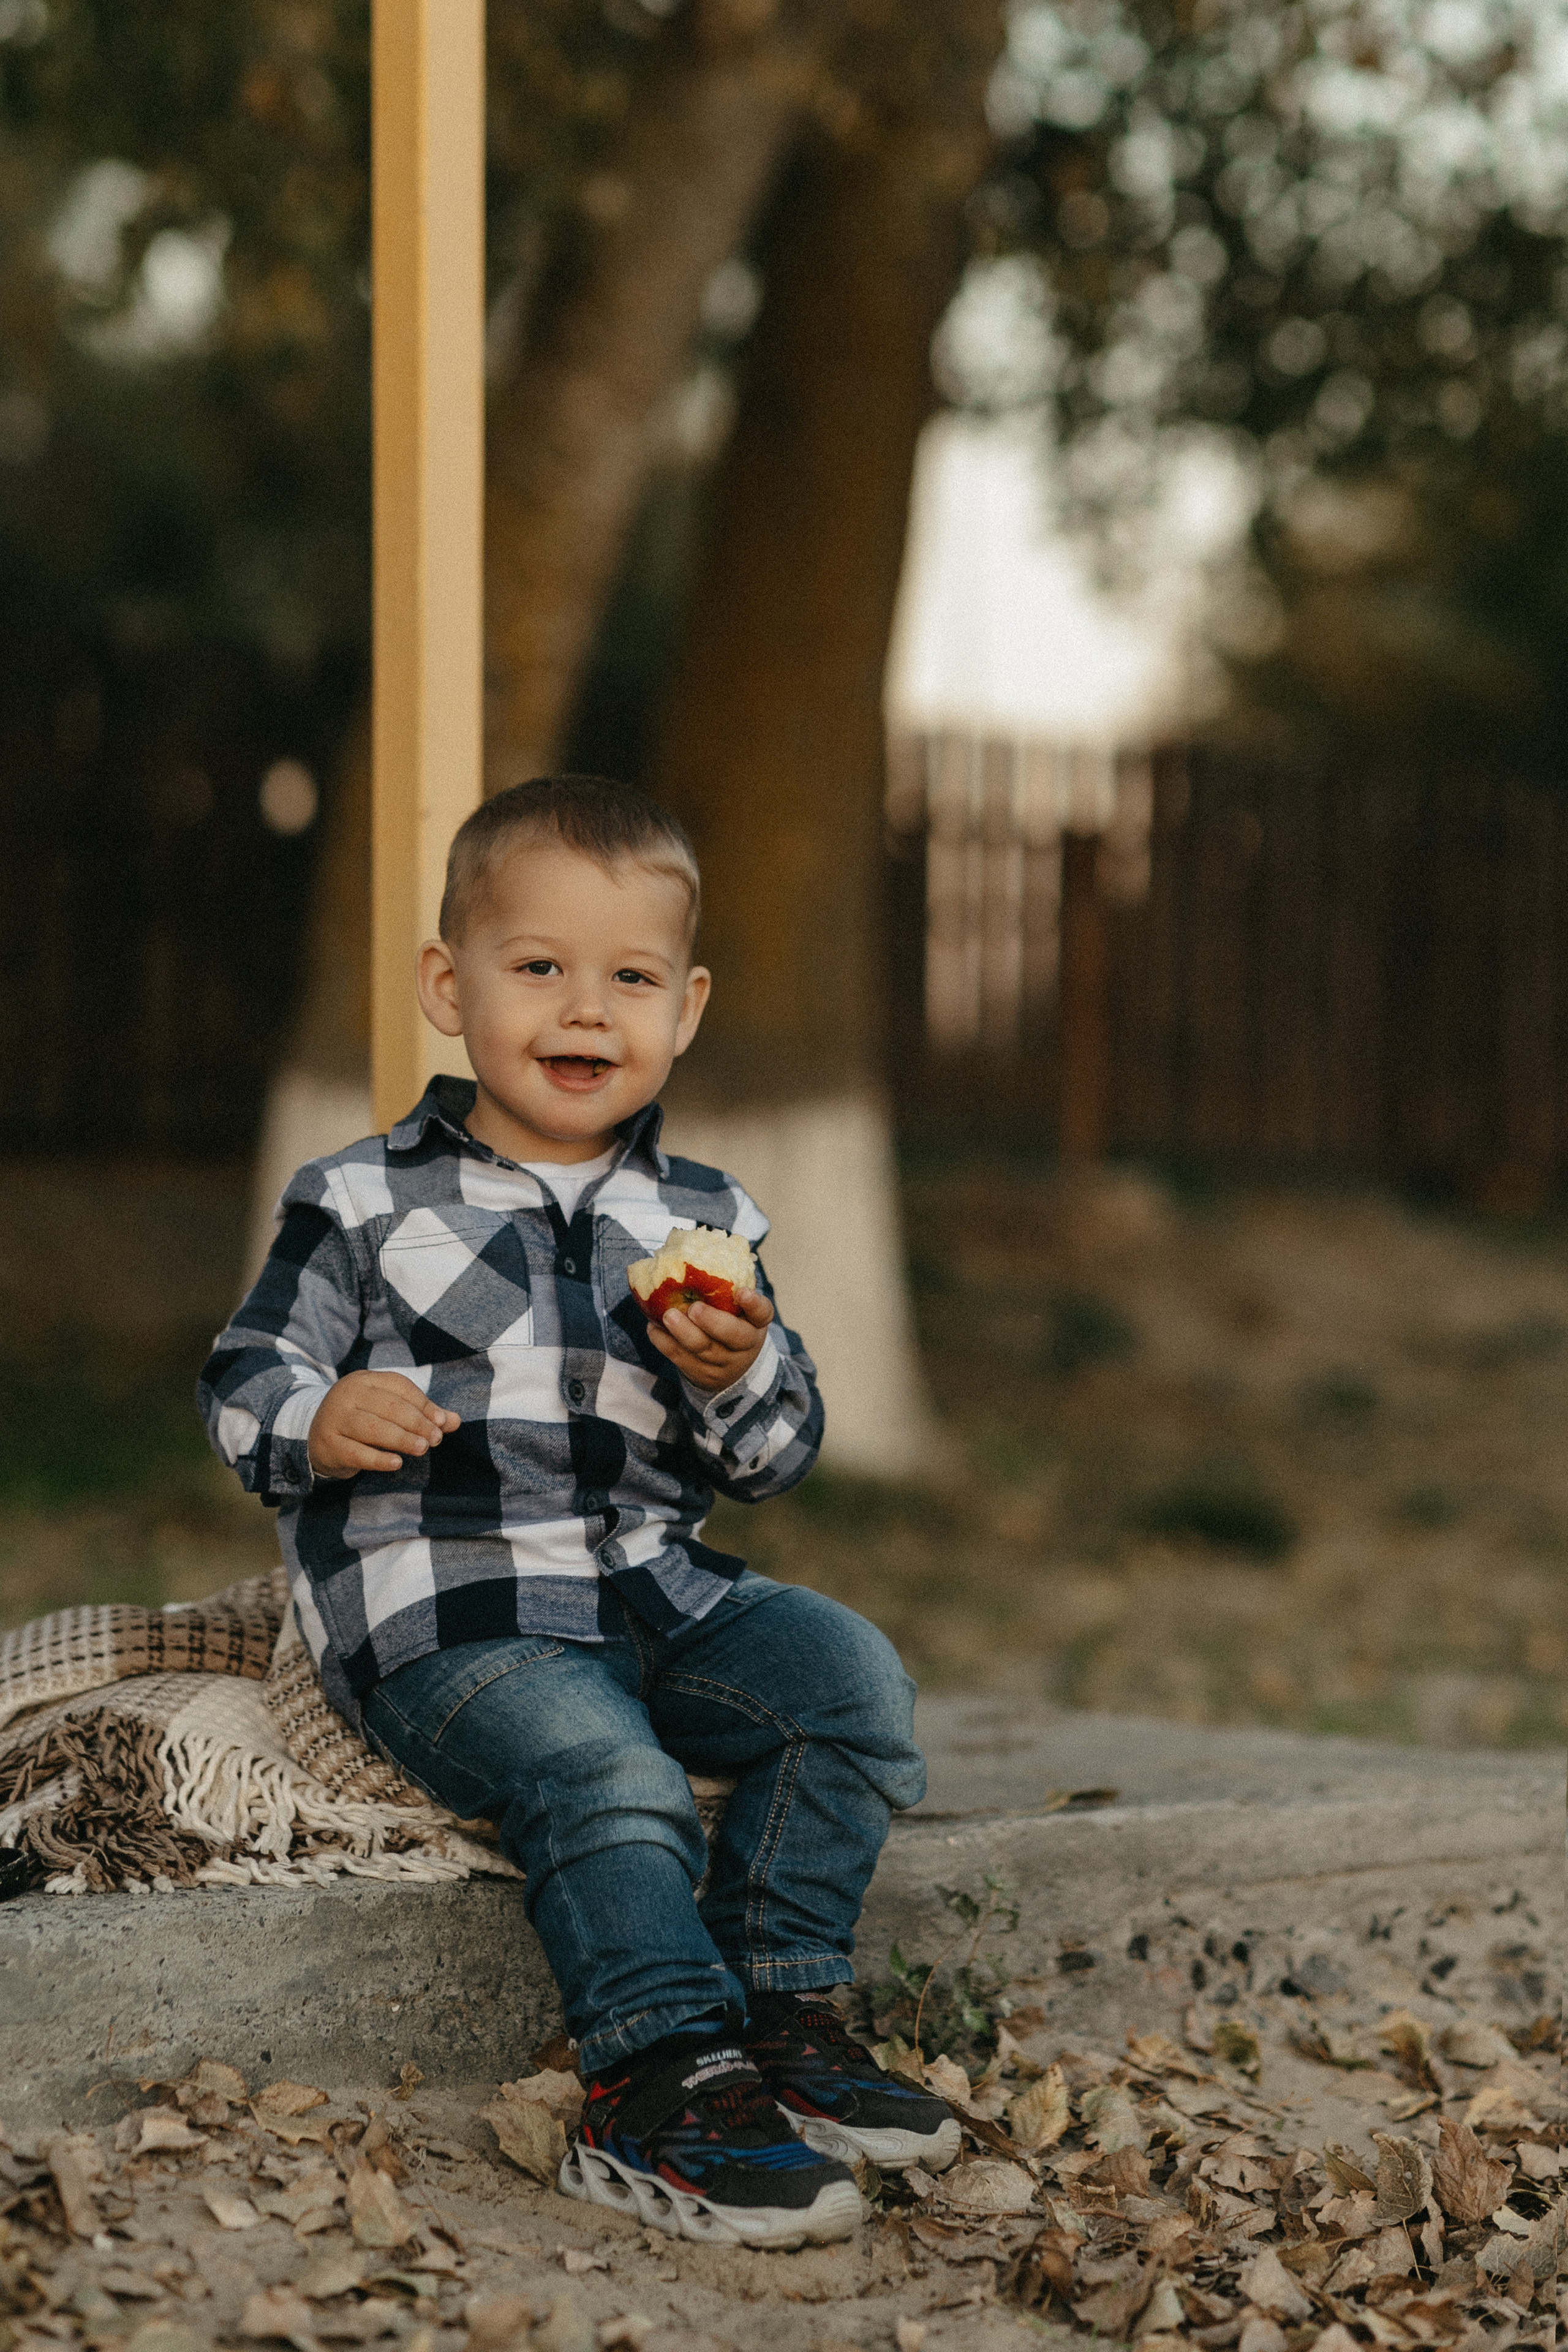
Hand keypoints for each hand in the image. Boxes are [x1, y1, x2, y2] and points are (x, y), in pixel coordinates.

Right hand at [308, 1371, 459, 1478]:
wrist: (316, 1438)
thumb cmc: (362, 1420)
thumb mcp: (388, 1411)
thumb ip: (421, 1414)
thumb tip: (455, 1421)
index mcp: (364, 1380)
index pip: (399, 1386)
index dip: (423, 1404)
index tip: (442, 1421)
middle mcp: (346, 1394)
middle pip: (389, 1407)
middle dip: (416, 1423)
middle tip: (436, 1439)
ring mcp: (334, 1419)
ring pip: (373, 1428)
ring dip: (401, 1439)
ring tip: (422, 1449)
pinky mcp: (328, 1445)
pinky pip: (357, 1453)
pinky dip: (378, 1459)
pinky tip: (397, 1463)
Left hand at [647, 1287, 772, 1394]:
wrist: (730, 1370)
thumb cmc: (731, 1325)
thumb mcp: (739, 1311)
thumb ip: (726, 1289)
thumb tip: (696, 1250)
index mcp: (756, 1324)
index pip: (762, 1313)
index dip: (753, 1304)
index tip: (742, 1292)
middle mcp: (744, 1345)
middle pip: (734, 1336)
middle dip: (713, 1322)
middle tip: (694, 1308)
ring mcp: (723, 1363)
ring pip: (703, 1349)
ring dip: (683, 1332)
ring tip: (667, 1316)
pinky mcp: (701, 1373)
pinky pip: (681, 1358)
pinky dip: (665, 1343)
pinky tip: (654, 1328)